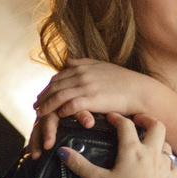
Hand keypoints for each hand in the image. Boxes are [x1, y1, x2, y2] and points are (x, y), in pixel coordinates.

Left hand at [35, 59, 160, 152]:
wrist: (141, 91)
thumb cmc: (125, 82)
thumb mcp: (103, 67)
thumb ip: (84, 63)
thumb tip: (68, 61)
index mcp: (84, 68)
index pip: (58, 77)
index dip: (47, 87)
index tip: (41, 96)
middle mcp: (82, 75)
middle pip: (55, 86)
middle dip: (43, 97)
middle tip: (35, 107)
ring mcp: (87, 87)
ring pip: (59, 96)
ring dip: (47, 106)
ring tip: (40, 115)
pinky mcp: (93, 99)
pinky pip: (71, 104)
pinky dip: (62, 110)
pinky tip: (57, 116)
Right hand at [59, 113, 176, 177]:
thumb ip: (80, 165)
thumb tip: (62, 152)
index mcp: (132, 150)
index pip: (126, 125)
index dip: (118, 118)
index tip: (112, 118)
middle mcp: (151, 154)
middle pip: (157, 126)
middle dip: (147, 120)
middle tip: (139, 120)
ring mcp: (165, 168)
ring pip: (167, 146)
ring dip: (159, 142)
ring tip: (150, 145)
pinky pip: (174, 167)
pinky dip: (168, 165)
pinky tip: (162, 169)